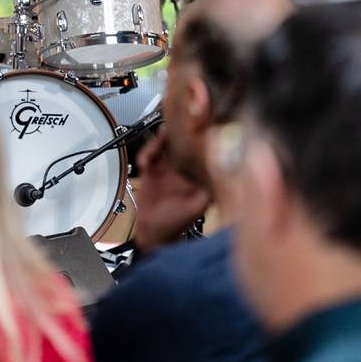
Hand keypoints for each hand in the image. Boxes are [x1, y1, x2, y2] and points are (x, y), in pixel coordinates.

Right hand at [132, 131, 211, 251]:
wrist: (152, 232)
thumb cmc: (177, 223)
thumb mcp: (197, 206)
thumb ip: (206, 189)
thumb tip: (216, 171)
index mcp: (198, 175)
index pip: (199, 149)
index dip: (196, 138)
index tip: (192, 130)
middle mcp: (184, 168)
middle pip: (181, 142)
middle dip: (176, 133)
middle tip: (170, 129)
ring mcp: (167, 168)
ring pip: (164, 145)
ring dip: (159, 141)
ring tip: (155, 146)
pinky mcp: (151, 170)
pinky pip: (148, 155)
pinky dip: (145, 154)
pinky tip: (145, 162)